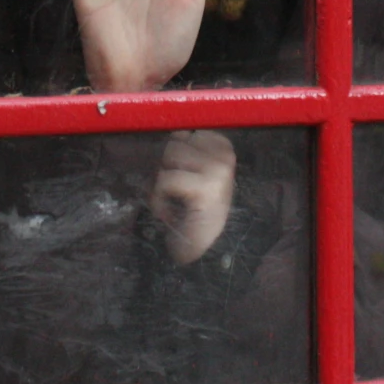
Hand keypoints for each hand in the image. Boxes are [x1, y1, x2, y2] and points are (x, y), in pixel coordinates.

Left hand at [150, 130, 235, 265]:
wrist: (203, 251)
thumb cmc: (194, 211)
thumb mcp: (192, 173)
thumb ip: (182, 152)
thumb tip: (158, 135)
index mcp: (224, 148)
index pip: (183, 133)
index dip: (171, 154)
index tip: (176, 176)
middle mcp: (225, 157)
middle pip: (173, 143)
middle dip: (163, 167)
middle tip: (168, 192)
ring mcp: (217, 172)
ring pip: (168, 157)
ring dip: (159, 182)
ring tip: (168, 201)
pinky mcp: (205, 190)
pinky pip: (166, 180)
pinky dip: (158, 198)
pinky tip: (166, 213)